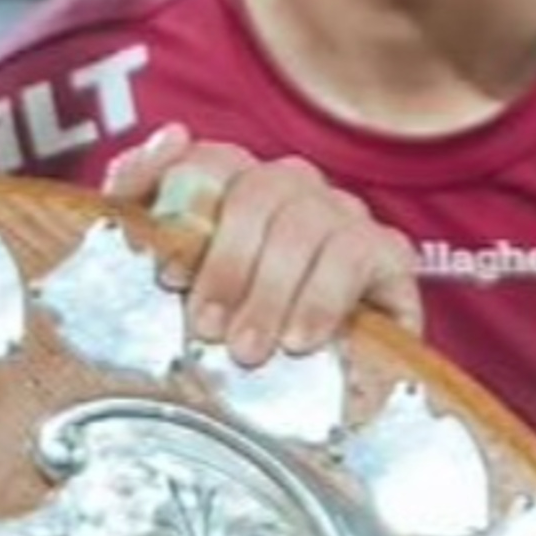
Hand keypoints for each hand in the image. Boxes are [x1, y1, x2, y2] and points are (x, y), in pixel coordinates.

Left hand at [103, 122, 421, 361]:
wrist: (327, 398)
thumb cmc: (241, 332)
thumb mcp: (182, 284)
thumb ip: (148, 208)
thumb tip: (165, 136)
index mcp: (239, 185)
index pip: (211, 161)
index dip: (182, 205)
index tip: (165, 274)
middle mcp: (294, 187)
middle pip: (258, 193)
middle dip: (226, 266)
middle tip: (207, 329)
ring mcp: (343, 214)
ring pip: (304, 224)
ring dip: (270, 291)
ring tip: (248, 349)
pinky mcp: (387, 252)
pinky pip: (355, 254)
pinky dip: (322, 299)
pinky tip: (302, 339)